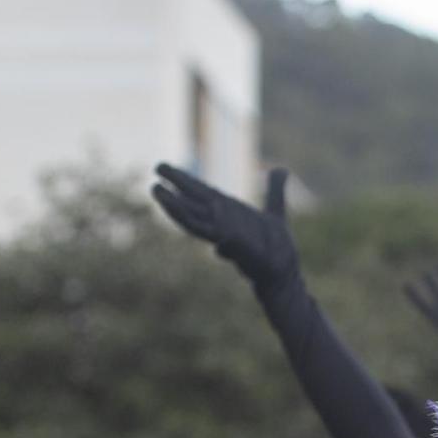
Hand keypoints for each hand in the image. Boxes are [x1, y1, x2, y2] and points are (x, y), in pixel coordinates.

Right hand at [150, 164, 297, 290]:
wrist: (282, 269)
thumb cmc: (277, 246)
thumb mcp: (275, 210)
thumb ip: (275, 189)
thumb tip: (281, 169)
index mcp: (228, 211)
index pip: (202, 192)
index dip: (184, 180)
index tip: (165, 168)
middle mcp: (221, 220)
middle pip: (192, 202)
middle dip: (174, 187)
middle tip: (155, 171)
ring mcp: (222, 233)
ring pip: (190, 217)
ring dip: (173, 205)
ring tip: (156, 190)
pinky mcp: (228, 243)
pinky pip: (204, 230)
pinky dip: (193, 222)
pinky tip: (180, 211)